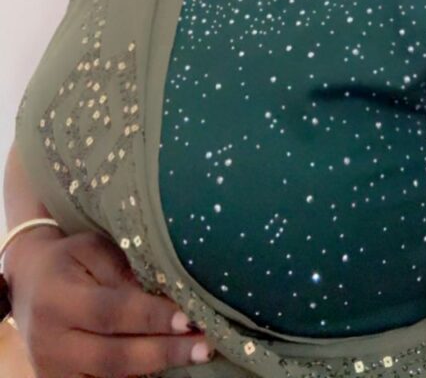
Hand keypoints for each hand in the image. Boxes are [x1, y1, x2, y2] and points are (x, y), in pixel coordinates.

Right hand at [6, 228, 213, 376]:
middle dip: (163, 353)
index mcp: (57, 300)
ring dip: (157, 370)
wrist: (29, 285)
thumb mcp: (92, 250)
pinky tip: (168, 367)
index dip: (150, 317)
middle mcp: (51, 344)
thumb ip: (124, 270)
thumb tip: (165, 294)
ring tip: (196, 356)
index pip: (110, 313)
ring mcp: (54, 373)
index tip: (188, 318)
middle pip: (113, 357)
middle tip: (204, 346)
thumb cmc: (70, 261)